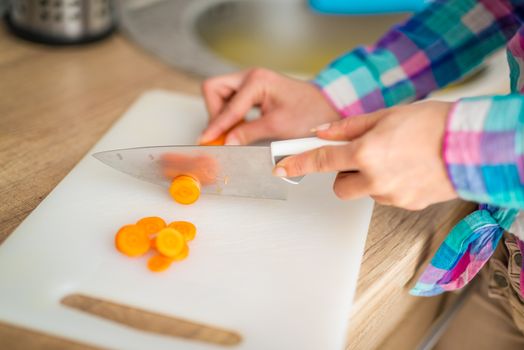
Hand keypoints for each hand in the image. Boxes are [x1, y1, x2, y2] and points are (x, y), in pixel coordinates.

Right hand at [199, 68, 339, 144]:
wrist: (328, 108)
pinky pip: (231, 101)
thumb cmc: (310, 113)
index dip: (216, 126)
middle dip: (215, 112)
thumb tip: (226, 142)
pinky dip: (230, 115)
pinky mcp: (253, 91)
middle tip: (222, 134)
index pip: (227, 106)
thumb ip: (248, 133)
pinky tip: (239, 128)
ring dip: (222, 114)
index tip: (205, 140)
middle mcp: (251, 76)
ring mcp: (251, 82)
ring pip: (220, 94)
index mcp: (257, 80)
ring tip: (233, 133)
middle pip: (214, 89)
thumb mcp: (278, 127)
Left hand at [273, 101, 457, 209]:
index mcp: (366, 152)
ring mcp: (390, 195)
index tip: (280, 167)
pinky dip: (386, 185)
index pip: (321, 160)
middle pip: (338, 186)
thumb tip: (322, 133)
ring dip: (366, 179)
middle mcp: (375, 179)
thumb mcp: (385, 115)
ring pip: (362, 192)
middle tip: (362, 155)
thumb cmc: (433, 124)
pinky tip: (405, 170)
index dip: (297, 164)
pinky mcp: (405, 205)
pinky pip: (383, 197)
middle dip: (343, 173)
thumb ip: (349, 127)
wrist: (471, 144)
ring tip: (392, 159)